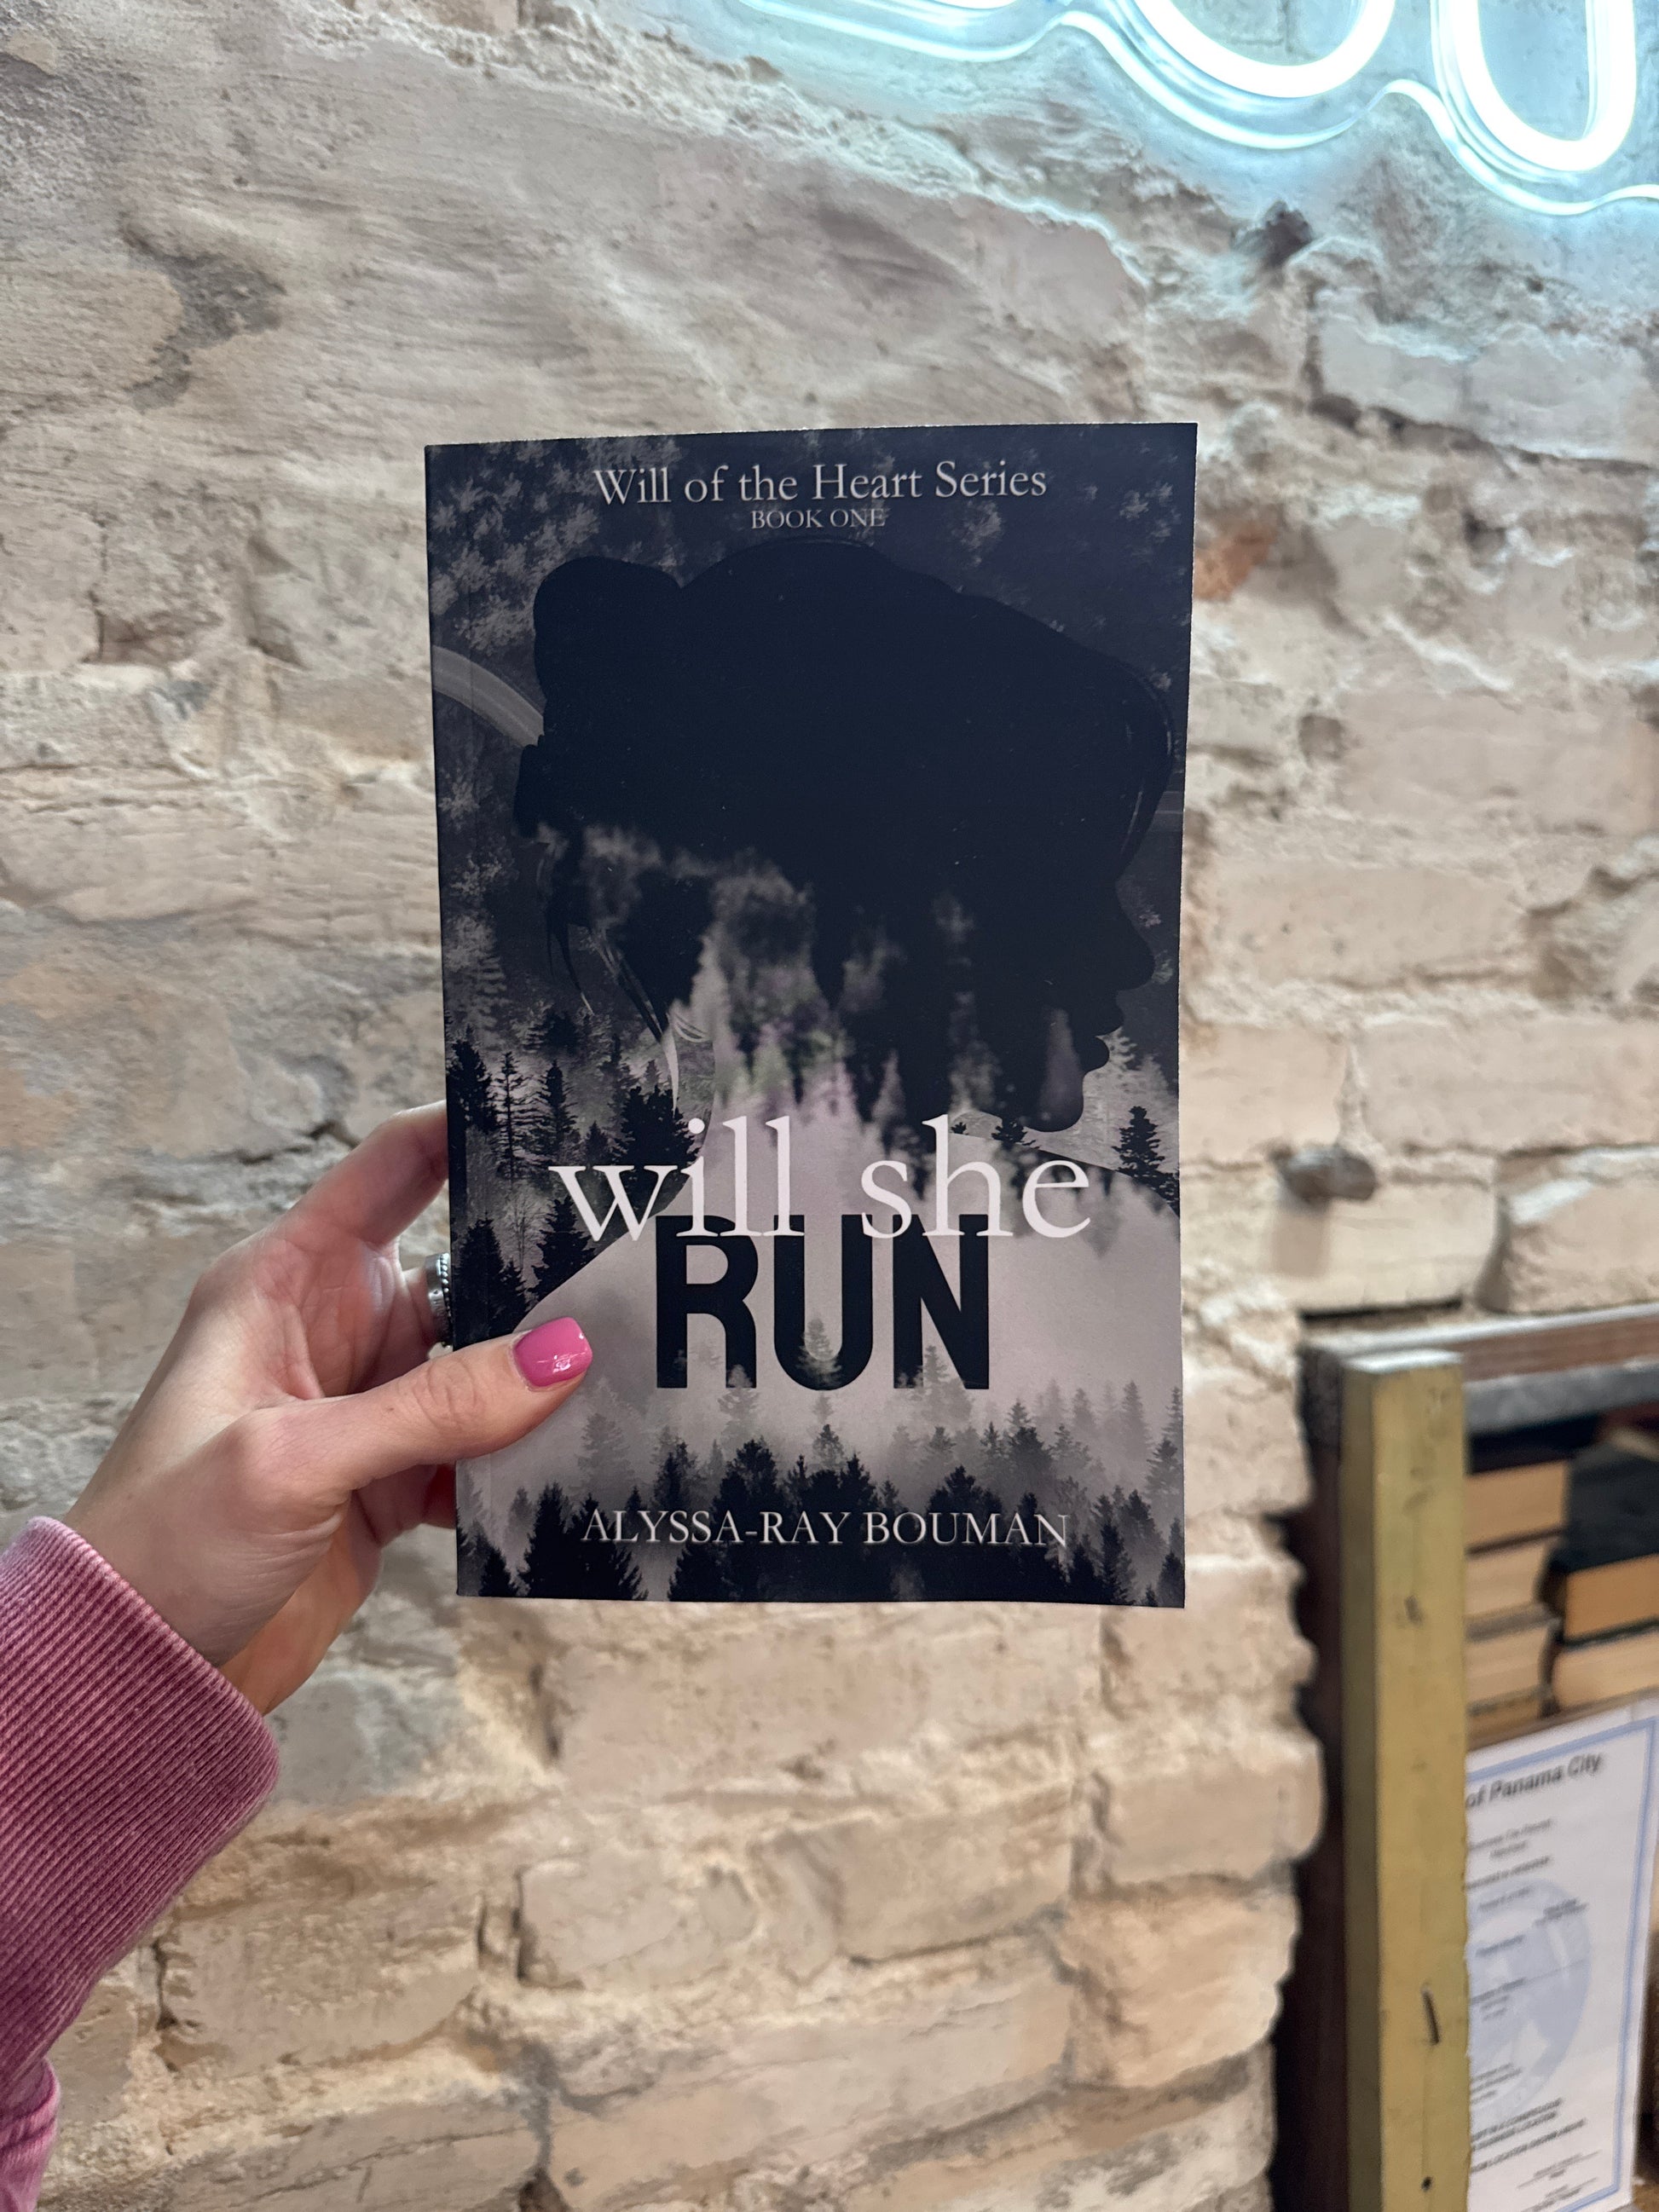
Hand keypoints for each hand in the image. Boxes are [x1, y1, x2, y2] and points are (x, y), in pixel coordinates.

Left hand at [67, 1104, 588, 1714]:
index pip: (390, 1171)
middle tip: (631, 1262)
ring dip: (540, 1377)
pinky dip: (525, 1458)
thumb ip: (434, 1407)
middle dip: (536, 1269)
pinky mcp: (392, 1481)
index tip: (558, 1130)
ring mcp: (367, 1407)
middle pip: (459, 1269)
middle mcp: (332, 1330)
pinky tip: (575, 1462)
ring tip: (629, 1366)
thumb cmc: (169, 1541)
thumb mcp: (296, 1459)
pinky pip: (482, 1448)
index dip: (465, 1133)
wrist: (141, 1674)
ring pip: (483, 1365)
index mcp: (284, 1282)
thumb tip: (563, 1355)